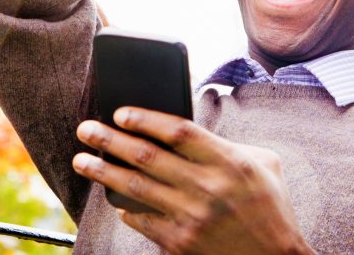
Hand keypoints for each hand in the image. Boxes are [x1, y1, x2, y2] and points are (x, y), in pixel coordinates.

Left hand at [73, 107, 314, 254]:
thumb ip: (228, 144)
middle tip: (85, 129)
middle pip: (146, 156)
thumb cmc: (271, 207)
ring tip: (81, 160)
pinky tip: (116, 202)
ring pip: (136, 187)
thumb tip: (186, 134)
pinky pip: (143, 221)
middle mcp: (206, 187)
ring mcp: (192, 217)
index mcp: (228, 161)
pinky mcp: (181, 243)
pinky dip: (126, 210)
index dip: (145, 119)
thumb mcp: (264, 164)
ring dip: (103, 172)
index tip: (120, 112)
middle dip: (109, 140)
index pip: (177, 131)